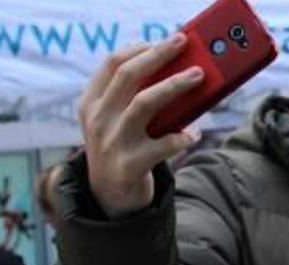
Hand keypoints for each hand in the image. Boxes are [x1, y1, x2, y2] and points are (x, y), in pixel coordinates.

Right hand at [78, 34, 203, 217]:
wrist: (109, 198)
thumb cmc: (122, 149)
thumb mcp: (114, 121)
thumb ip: (132, 98)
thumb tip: (177, 70)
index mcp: (91, 104)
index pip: (111, 64)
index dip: (139, 49)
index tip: (162, 41)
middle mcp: (97, 120)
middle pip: (128, 75)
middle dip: (159, 55)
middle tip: (184, 44)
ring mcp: (112, 143)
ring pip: (144, 102)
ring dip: (175, 85)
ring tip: (197, 76)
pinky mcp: (130, 166)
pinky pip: (164, 144)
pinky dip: (184, 136)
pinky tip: (194, 133)